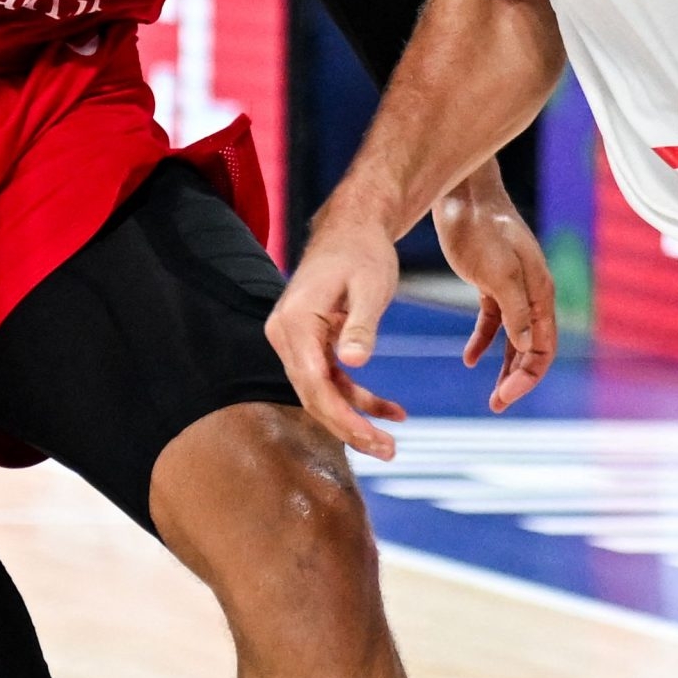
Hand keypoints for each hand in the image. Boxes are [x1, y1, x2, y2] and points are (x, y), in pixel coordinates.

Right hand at [266, 213, 410, 458]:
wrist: (353, 226)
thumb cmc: (364, 251)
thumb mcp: (371, 286)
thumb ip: (362, 325)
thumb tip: (353, 364)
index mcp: (294, 322)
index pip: (314, 386)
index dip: (344, 419)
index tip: (376, 441)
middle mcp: (284, 335)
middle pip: (313, 396)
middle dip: (350, 427)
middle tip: (390, 451)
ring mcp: (293, 339)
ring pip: (320, 392)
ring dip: (355, 416)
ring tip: (392, 439)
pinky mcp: (308, 342)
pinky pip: (328, 378)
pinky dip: (356, 395)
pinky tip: (390, 410)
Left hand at [432, 173, 557, 414]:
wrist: (463, 197)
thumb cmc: (481, 230)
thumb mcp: (498, 272)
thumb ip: (514, 310)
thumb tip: (526, 348)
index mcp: (540, 292)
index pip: (543, 347)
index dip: (527, 377)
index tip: (502, 397)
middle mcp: (532, 293)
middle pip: (533, 347)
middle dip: (518, 379)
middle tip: (497, 404)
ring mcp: (513, 288)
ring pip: (515, 339)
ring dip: (505, 367)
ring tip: (493, 395)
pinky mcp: (492, 283)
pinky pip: (494, 321)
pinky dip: (484, 341)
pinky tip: (469, 358)